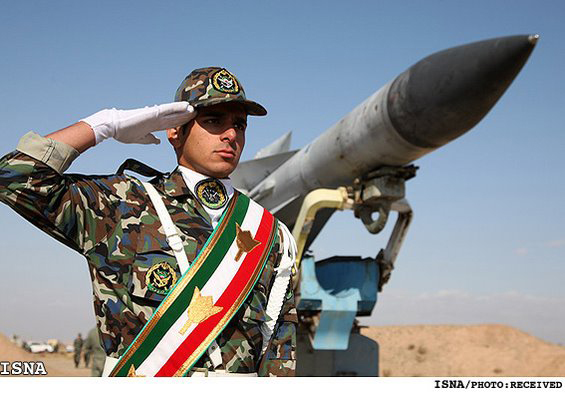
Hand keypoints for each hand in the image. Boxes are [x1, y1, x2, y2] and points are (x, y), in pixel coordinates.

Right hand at [81, 102, 195, 144]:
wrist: (113, 126)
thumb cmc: (123, 132)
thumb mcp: (141, 138)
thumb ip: (150, 139)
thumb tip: (158, 141)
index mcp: (154, 125)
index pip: (172, 124)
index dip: (182, 123)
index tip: (192, 122)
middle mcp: (156, 119)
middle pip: (176, 117)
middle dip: (187, 116)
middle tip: (199, 114)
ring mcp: (155, 115)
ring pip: (174, 112)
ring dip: (186, 110)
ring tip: (197, 108)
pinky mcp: (153, 112)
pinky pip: (168, 109)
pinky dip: (178, 107)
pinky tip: (187, 106)